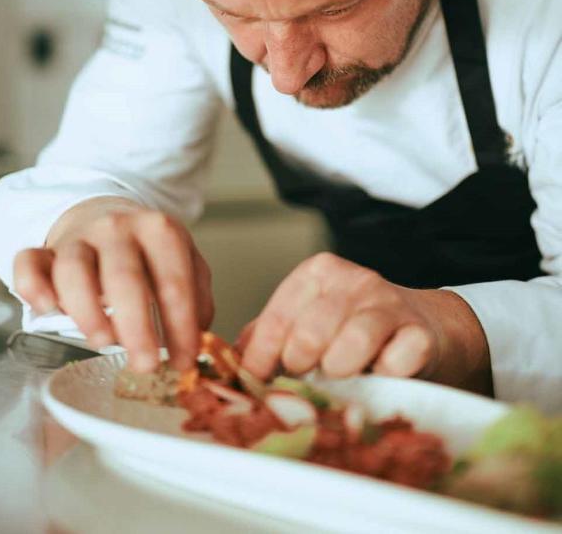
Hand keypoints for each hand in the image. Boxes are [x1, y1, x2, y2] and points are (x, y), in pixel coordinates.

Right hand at [13, 202, 213, 372]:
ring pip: (74, 270)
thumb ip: (195, 295)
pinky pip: (29, 262)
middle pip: (124, 277)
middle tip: (145, 364)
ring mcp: (78, 238)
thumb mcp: (183, 260)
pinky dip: (34, 286)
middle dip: (137, 326)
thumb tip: (197, 338)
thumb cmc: (146, 251)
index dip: (181, 325)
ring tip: (102, 341)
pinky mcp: (45, 249)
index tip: (184, 361)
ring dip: (87, 310)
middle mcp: (117, 228)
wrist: (105, 214)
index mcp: (159, 230)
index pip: (173, 280)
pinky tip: (47, 309)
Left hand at [240, 252, 491, 393]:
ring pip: (350, 345)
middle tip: (309, 376)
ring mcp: (388, 303)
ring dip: (340, 371)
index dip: (261, 358)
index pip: (277, 319)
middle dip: (301, 367)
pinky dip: (384, 376)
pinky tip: (381, 374)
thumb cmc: (356, 325)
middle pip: (308, 336)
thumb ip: (269, 334)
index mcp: (318, 272)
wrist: (428, 324)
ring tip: (342, 375)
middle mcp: (353, 280)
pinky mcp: (420, 332)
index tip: (255, 381)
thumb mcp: (310, 317)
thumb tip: (225, 359)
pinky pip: (396, 362)